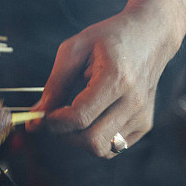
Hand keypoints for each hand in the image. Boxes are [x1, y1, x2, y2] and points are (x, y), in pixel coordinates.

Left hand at [25, 8, 182, 157]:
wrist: (150, 36)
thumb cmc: (111, 38)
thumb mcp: (75, 50)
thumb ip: (55, 84)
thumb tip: (36, 114)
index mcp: (116, 79)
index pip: (79, 117)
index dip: (54, 122)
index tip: (43, 115)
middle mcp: (134, 101)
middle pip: (91, 141)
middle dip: (64, 135)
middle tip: (55, 119)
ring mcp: (142, 115)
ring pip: (102, 149)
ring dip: (78, 139)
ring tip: (72, 117)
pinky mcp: (144, 124)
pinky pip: (113, 148)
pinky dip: (95, 140)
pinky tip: (90, 119)